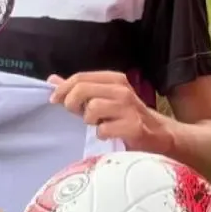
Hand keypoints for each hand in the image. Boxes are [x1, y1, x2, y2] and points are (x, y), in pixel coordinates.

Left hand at [48, 71, 172, 152]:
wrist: (158, 134)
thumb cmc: (125, 116)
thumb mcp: (103, 98)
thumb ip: (79, 89)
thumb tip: (52, 80)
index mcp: (114, 79)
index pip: (81, 77)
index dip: (63, 89)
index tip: (55, 101)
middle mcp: (122, 89)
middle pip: (82, 89)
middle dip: (72, 103)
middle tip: (76, 113)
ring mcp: (128, 107)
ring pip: (92, 108)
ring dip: (90, 120)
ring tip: (99, 124)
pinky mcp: (132, 126)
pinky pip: (103, 129)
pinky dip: (101, 134)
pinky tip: (108, 134)